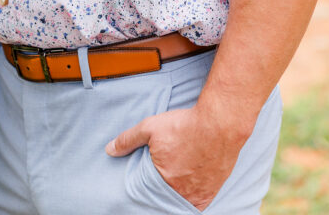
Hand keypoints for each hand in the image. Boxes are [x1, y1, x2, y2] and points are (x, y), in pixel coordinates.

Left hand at [105, 107, 243, 211]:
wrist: (219, 124)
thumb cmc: (185, 125)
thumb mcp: (151, 127)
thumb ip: (128, 140)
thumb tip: (110, 149)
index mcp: (163, 179)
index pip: (147, 192)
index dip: (146, 187)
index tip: (146, 181)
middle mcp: (181, 192)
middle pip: (164, 198)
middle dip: (161, 190)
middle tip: (162, 178)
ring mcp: (198, 195)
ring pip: (181, 202)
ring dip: (176, 194)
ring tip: (174, 182)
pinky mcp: (211, 192)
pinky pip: (197, 204)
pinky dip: (191, 198)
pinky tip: (188, 188)